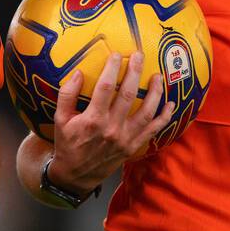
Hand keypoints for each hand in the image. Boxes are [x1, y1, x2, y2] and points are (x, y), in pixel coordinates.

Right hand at [47, 51, 176, 194]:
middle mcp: (111, 128)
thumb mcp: (59, 119)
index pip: (104, 87)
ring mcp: (124, 138)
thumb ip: (67, 95)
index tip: (117, 54)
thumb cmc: (67, 144)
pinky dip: (164, 118)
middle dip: (135, 72)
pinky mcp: (133, 146)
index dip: (112, 68)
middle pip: (127, 94)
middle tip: (140, 55)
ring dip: (154, 92)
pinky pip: (153, 130)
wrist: (75, 176)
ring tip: (158, 76)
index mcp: (92, 119)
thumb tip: (78, 72)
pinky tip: (171, 104)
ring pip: (145, 112)